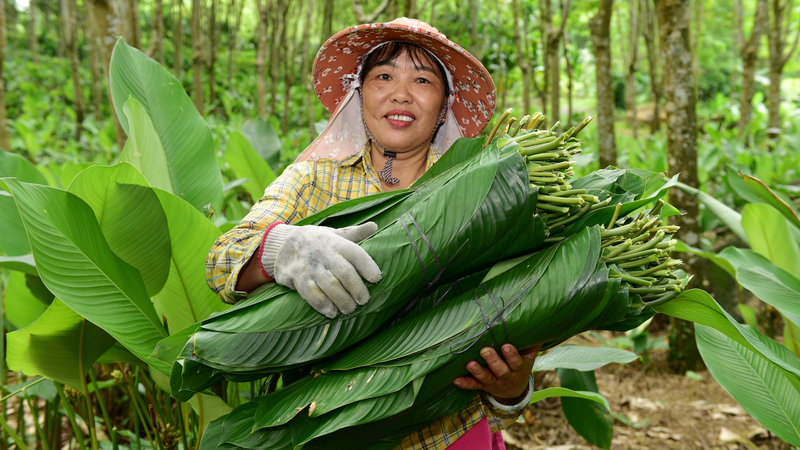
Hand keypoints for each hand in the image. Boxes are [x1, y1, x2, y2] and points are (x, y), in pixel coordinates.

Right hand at [260, 222, 381, 317]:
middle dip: (357, 288)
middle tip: (364, 300)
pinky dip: (322, 305)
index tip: (376, 278)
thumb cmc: (318, 241)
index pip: (355, 253)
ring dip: (342, 300)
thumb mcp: (335, 233)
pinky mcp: (297, 278)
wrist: (282, 243)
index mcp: (336, 243)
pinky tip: (332, 312)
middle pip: (344, 272)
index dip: (368, 266)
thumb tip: (375, 226)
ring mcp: (310, 267)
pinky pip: (311, 294)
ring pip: (329, 285)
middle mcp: (324, 254)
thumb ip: (356, 233)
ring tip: (350, 309)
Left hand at [452, 344, 541, 403]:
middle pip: (501, 370)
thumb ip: (532, 343)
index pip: (516, 362)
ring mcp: (494, 382)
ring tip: (470, 364)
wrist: (514, 391)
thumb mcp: (528, 357)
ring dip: (478, 371)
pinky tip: (455, 380)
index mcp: (518, 368)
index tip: (506, 346)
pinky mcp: (483, 386)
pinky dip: (465, 383)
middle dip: (493, 361)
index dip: (511, 355)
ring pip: (486, 378)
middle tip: (485, 351)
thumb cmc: (520, 366)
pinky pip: (474, 386)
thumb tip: (539, 322)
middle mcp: (506, 376)